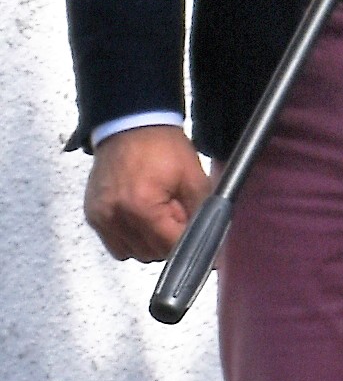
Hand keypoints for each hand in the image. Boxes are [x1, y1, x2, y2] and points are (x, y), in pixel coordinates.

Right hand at [85, 125, 209, 267]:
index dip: (189, 240)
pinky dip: (132, 238)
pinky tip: (142, 217)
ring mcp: (101, 217)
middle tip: (174, 212)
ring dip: (151, 241)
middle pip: (153, 254)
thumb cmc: (161, 147)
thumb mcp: (194, 178)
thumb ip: (203, 213)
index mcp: (141, 207)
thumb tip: (210, 241)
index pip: (171, 246)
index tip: (196, 230)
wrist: (131, 126)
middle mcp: (115, 216)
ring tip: (157, 212)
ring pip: (134, 253)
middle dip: (170, 239)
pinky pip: (117, 244)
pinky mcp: (93, 215)